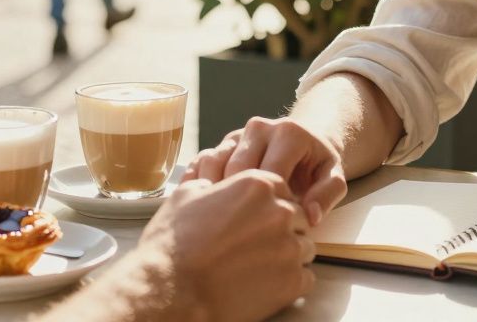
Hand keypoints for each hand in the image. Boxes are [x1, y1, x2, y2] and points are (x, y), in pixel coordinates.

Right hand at [137, 170, 315, 321]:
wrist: (171, 290)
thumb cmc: (174, 244)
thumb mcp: (186, 196)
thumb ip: (211, 186)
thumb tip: (212, 187)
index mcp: (257, 186)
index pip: (282, 190)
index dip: (269, 206)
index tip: (258, 219)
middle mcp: (280, 212)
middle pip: (297, 218)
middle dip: (282, 230)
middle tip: (257, 246)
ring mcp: (289, 247)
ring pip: (305, 248)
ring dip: (288, 256)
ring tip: (260, 267)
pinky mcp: (292, 281)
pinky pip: (305, 278)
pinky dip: (290, 283)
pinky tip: (266, 285)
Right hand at [183, 116, 347, 225]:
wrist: (303, 140)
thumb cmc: (316, 165)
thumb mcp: (332, 177)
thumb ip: (326, 195)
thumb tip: (310, 216)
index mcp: (288, 133)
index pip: (270, 175)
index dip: (269, 207)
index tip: (268, 231)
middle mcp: (259, 127)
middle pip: (239, 171)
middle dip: (239, 203)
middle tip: (241, 233)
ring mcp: (237, 133)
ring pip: (215, 165)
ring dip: (215, 196)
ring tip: (221, 225)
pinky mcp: (222, 143)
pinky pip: (203, 163)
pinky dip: (201, 186)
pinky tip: (205, 210)